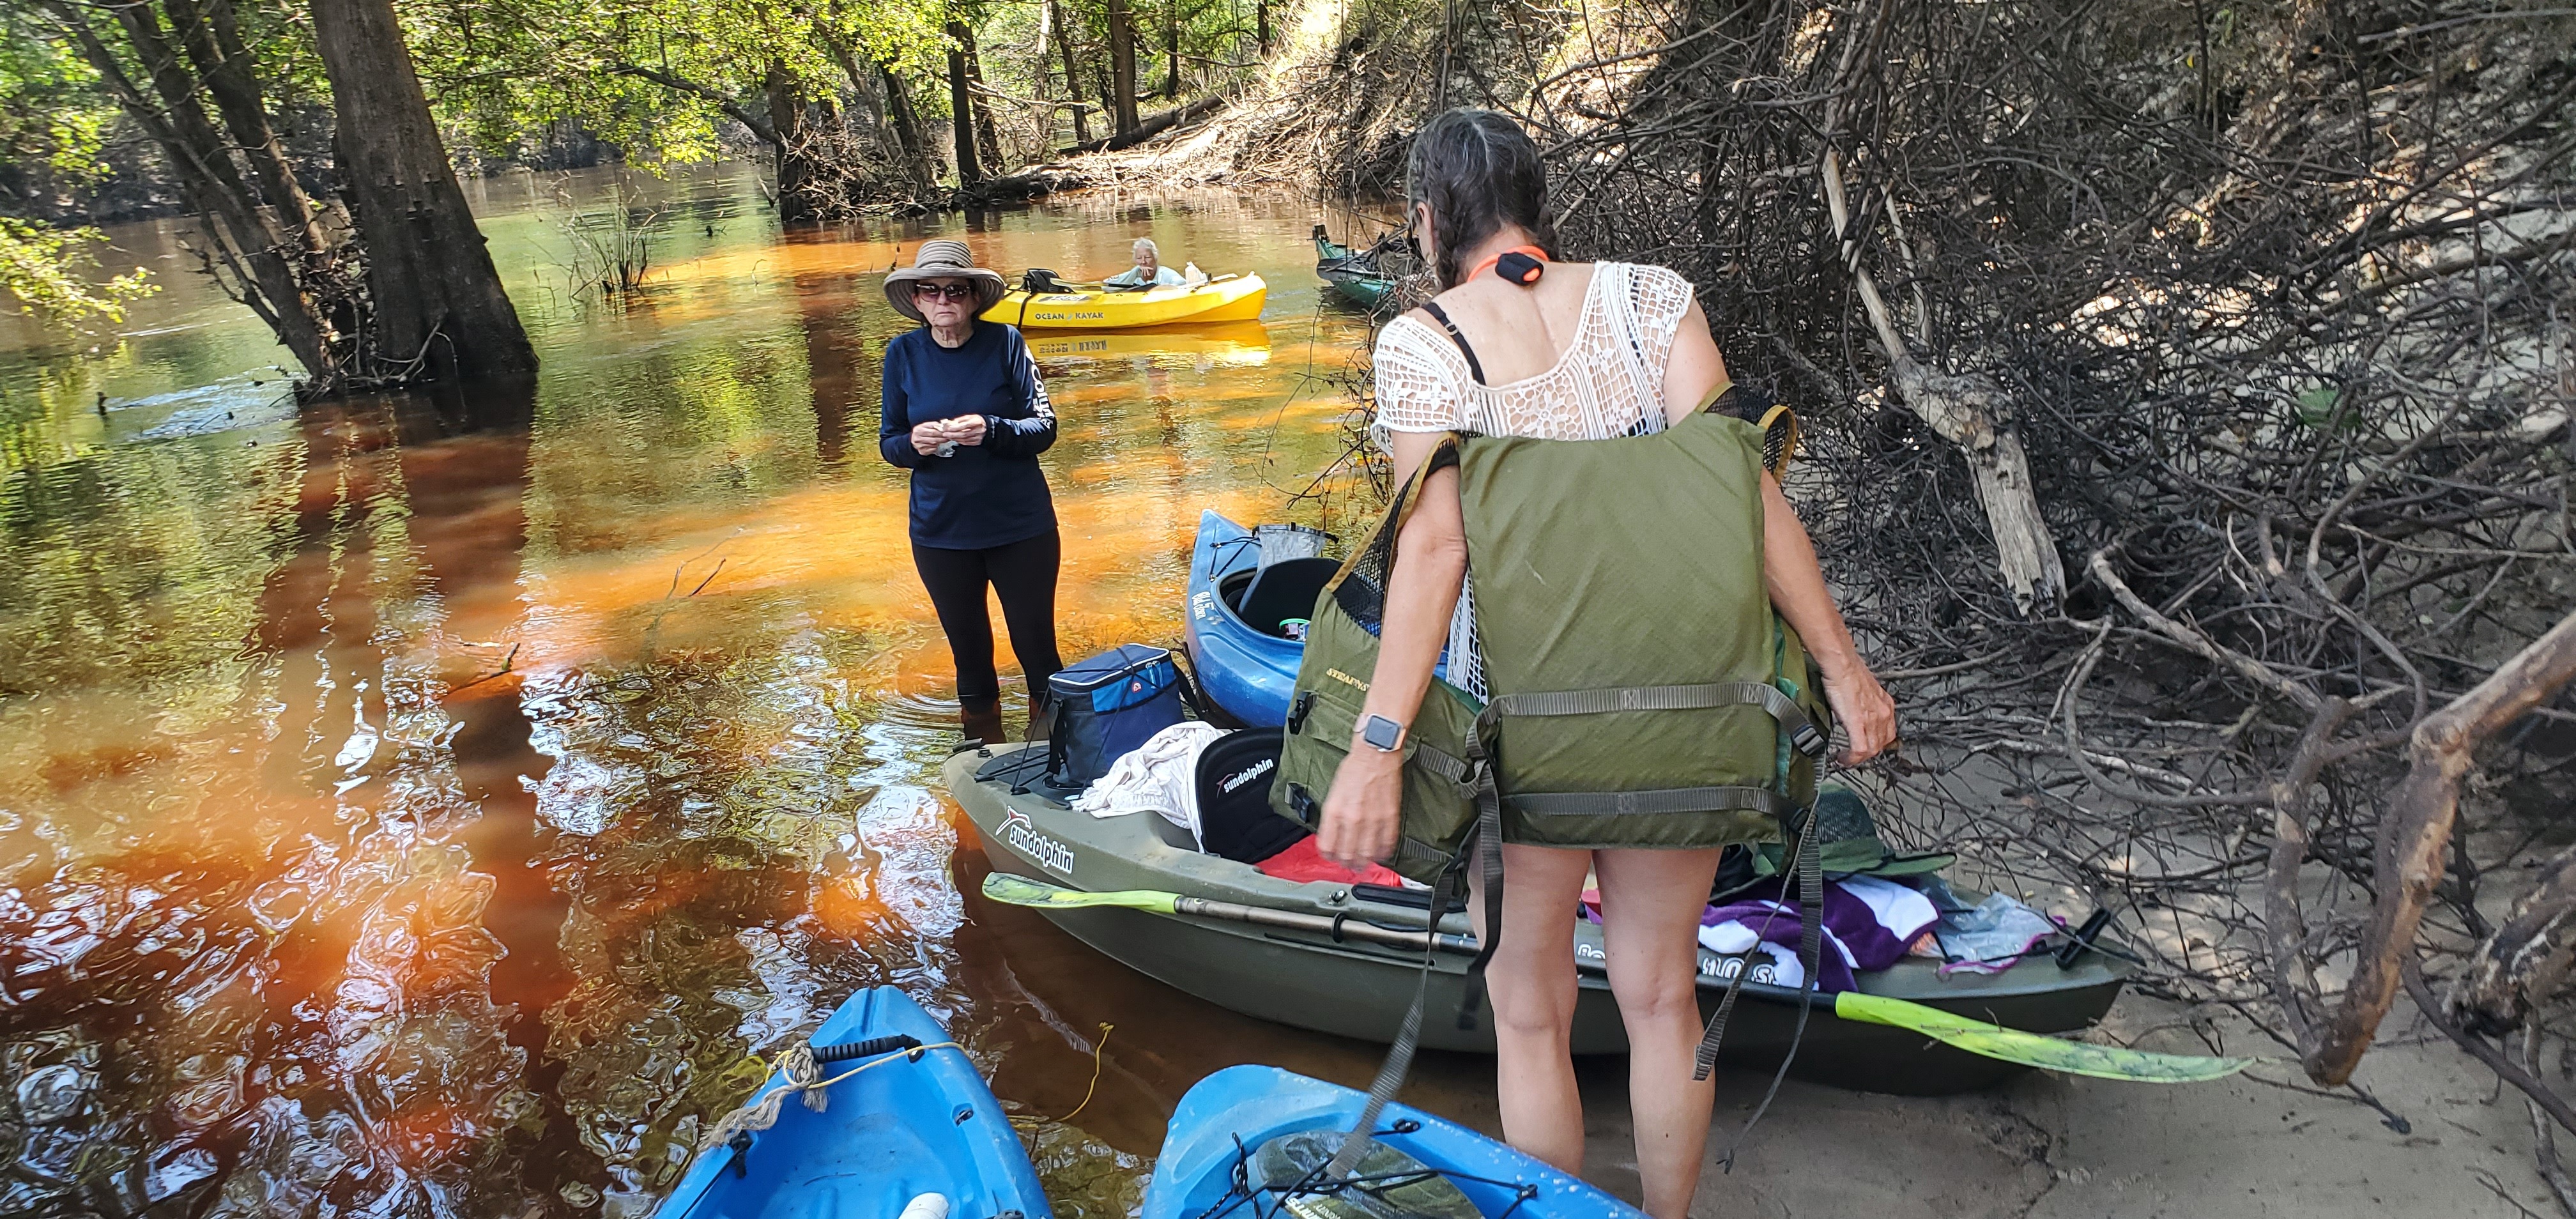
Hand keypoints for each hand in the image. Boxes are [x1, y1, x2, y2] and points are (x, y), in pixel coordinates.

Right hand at [911, 421, 947, 454]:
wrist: (913, 439)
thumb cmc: (921, 431)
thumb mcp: (925, 425)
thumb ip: (934, 424)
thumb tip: (943, 426)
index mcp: (918, 430)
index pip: (933, 431)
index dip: (941, 432)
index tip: (947, 432)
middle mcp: (917, 438)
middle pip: (934, 439)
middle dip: (942, 438)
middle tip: (948, 437)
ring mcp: (919, 446)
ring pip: (934, 444)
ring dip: (940, 442)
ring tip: (945, 440)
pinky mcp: (922, 451)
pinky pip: (932, 449)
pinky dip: (936, 446)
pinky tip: (938, 444)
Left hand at [944, 415, 987, 445]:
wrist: (988, 427)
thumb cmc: (977, 421)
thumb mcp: (970, 416)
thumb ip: (960, 419)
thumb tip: (951, 422)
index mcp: (977, 422)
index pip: (965, 425)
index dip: (956, 427)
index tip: (949, 428)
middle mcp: (978, 430)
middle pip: (964, 434)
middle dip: (953, 434)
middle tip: (945, 434)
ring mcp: (978, 437)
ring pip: (964, 439)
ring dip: (955, 438)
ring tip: (948, 437)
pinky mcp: (977, 442)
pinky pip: (967, 443)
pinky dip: (960, 441)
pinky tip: (955, 439)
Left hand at [1317, 746, 1403, 869]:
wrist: (1376, 752)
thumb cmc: (1354, 768)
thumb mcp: (1333, 792)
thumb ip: (1332, 816)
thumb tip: (1333, 835)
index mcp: (1334, 810)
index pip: (1327, 846)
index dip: (1328, 855)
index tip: (1331, 856)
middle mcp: (1351, 817)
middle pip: (1347, 855)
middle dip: (1346, 863)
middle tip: (1348, 864)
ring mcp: (1372, 819)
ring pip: (1366, 854)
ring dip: (1364, 863)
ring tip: (1363, 864)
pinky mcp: (1390, 816)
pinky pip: (1387, 843)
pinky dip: (1382, 852)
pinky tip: (1380, 853)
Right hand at [1818, 659, 1896, 763]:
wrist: (1841, 665)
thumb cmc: (1848, 673)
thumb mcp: (1863, 691)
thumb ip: (1863, 705)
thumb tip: (1855, 712)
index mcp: (1885, 705)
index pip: (1888, 733)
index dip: (1876, 744)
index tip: (1865, 748)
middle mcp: (1883, 713)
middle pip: (1881, 745)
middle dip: (1867, 754)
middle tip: (1854, 757)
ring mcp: (1873, 719)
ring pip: (1872, 750)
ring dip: (1859, 759)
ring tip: (1847, 759)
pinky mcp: (1858, 723)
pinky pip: (1860, 749)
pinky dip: (1852, 758)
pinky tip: (1844, 759)